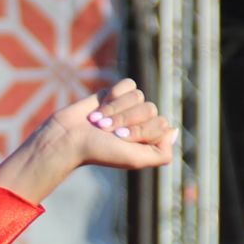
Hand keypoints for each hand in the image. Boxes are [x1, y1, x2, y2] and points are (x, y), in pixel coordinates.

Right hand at [0, 80, 175, 205]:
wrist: (69, 137)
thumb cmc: (99, 151)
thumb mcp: (135, 159)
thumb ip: (161, 154)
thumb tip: (174, 131)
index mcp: (149, 139)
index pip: (161, 124)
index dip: (140, 130)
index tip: (119, 140)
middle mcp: (141, 122)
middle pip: (150, 108)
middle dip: (127, 119)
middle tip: (107, 132)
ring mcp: (129, 107)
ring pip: (139, 96)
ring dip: (116, 109)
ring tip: (99, 122)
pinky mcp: (115, 93)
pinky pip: (128, 84)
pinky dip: (114, 95)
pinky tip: (100, 107)